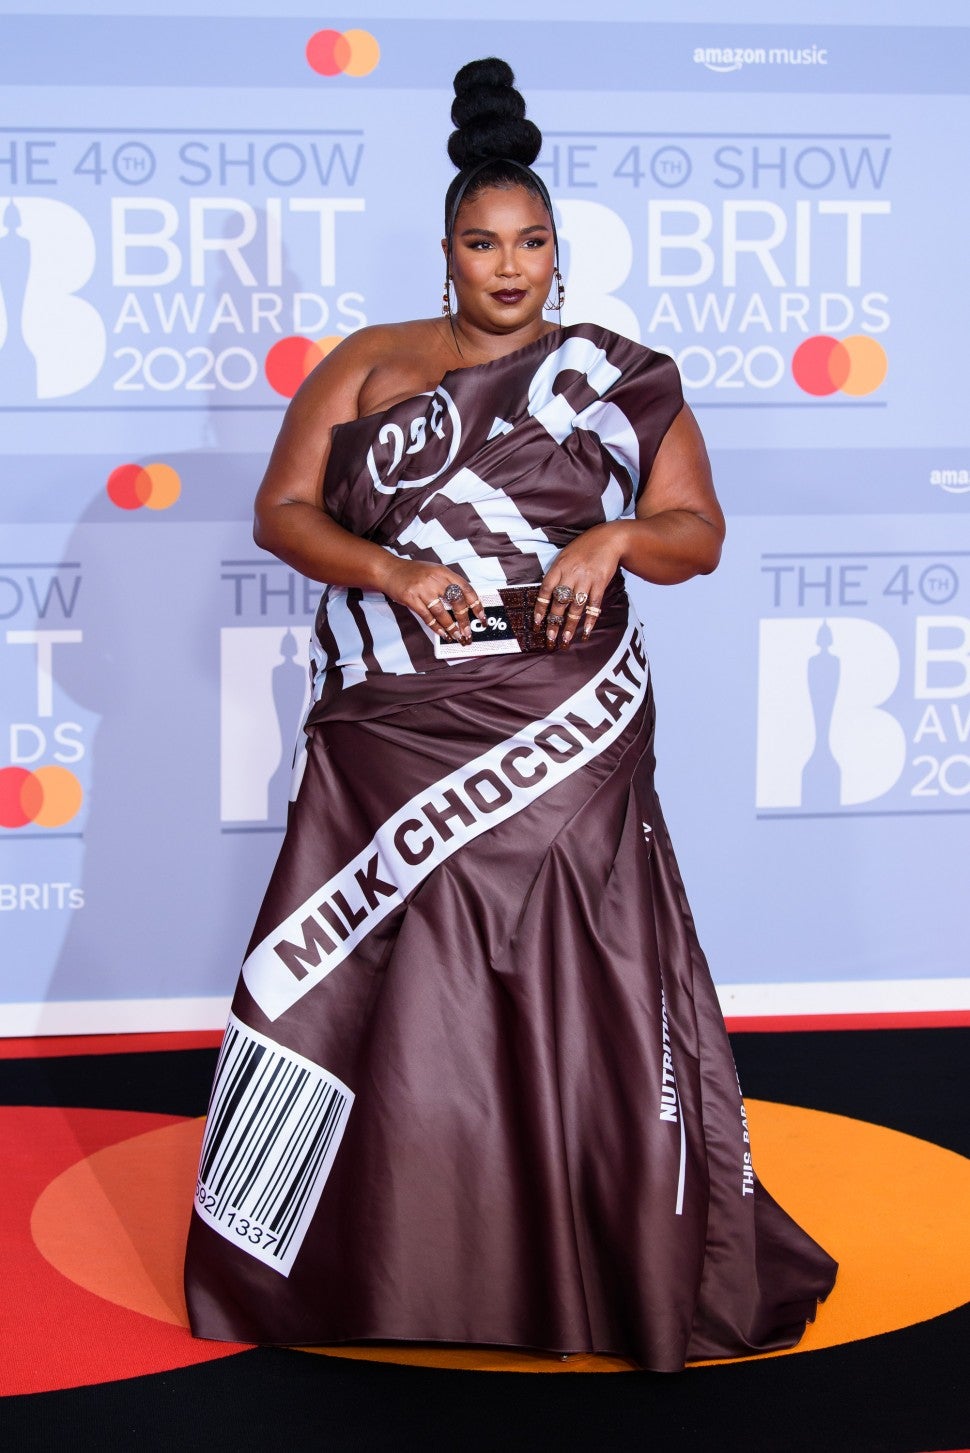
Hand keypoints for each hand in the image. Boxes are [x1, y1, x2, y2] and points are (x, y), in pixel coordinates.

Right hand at [378, 556, 487, 644]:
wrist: (389, 570)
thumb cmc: (413, 573)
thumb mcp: (434, 571)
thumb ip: (448, 584)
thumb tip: (464, 605)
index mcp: (444, 572)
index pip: (466, 589)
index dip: (476, 605)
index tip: (482, 617)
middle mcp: (435, 579)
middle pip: (456, 602)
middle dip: (465, 620)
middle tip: (468, 632)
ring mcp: (422, 589)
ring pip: (442, 612)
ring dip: (451, 627)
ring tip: (457, 636)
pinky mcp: (411, 598)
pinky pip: (427, 617)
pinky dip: (436, 627)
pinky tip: (443, 634)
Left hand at [534, 524, 624, 649]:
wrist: (608, 539)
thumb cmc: (584, 548)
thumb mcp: (565, 556)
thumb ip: (557, 574)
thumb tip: (547, 596)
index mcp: (559, 566)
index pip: (545, 590)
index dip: (540, 607)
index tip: (537, 622)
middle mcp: (571, 574)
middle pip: (560, 602)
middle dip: (554, 623)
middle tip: (550, 638)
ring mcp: (586, 579)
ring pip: (575, 606)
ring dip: (570, 625)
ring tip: (565, 640)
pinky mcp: (600, 583)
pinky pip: (593, 604)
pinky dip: (590, 619)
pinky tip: (585, 631)